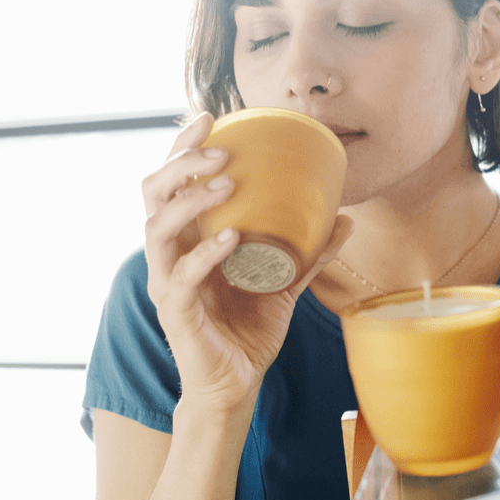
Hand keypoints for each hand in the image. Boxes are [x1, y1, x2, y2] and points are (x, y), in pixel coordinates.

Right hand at [141, 113, 351, 412]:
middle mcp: (169, 254)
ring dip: (189, 199)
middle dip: (180, 162)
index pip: (172, 181)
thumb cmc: (251, 328)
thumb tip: (347, 218)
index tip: (208, 116)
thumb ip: (310, 252)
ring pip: (156, 228)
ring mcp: (166, 282)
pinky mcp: (175, 312)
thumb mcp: (285, 282)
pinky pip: (182, 276)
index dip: (182, 145)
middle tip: (220, 148)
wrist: (238, 384)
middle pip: (153, 192)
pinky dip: (206, 253)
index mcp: (188, 238)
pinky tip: (232, 237)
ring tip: (225, 182)